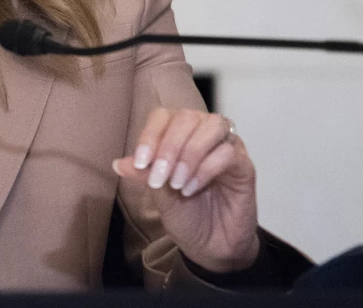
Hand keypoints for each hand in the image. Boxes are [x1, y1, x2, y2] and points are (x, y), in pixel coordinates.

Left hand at [112, 108, 259, 272]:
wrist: (210, 246)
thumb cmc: (185, 214)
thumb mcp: (158, 193)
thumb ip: (144, 173)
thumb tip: (117, 163)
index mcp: (180, 134)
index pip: (163, 116)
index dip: (150, 135)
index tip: (140, 163)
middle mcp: (204, 133)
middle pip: (187, 117)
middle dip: (169, 146)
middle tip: (160, 177)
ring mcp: (227, 146)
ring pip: (211, 126)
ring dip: (189, 154)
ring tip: (177, 183)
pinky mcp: (245, 165)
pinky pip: (228, 152)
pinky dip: (206, 169)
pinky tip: (192, 189)